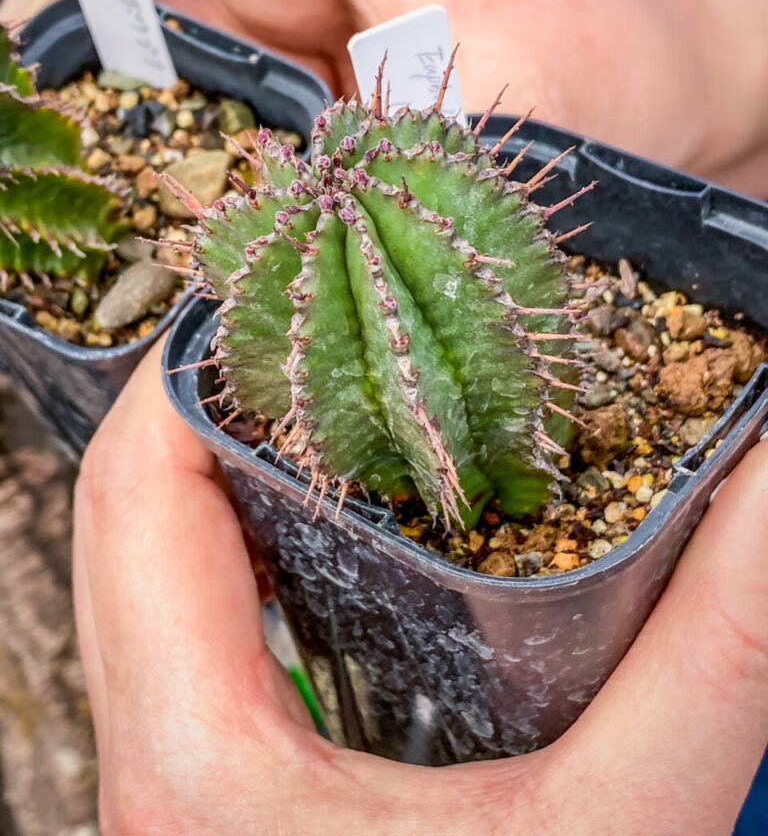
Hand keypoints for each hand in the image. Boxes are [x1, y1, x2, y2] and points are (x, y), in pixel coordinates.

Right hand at [2, 0, 767, 193]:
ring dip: (127, 166)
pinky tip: (176, 267)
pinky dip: (186, 208)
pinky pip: (217, 158)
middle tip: (58, 197)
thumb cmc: (603, 68)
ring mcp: (290, 62)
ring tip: (98, 246)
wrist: (664, 112)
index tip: (36, 93)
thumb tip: (261, 235)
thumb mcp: (501, 98)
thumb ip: (382, 155)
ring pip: (162, 96)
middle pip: (125, 17)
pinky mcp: (306, 133)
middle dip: (80, 103)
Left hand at [75, 339, 767, 835]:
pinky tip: (340, 519)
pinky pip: (192, 621)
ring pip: (153, 565)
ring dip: (228, 466)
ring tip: (331, 392)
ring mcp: (175, 770)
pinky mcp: (216, 785)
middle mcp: (153, 753)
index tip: (282, 289)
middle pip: (135, 510)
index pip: (139, 488)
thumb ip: (714, 654)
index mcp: (194, 760)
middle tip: (323, 324)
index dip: (196, 363)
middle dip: (218, 396)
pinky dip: (248, 541)